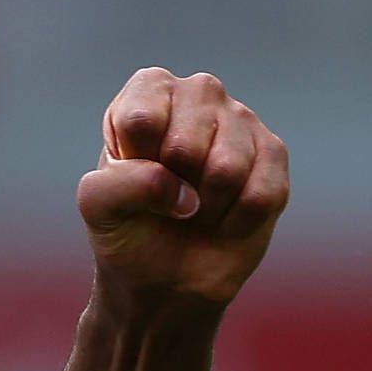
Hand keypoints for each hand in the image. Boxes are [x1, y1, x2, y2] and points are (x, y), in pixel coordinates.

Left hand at [82, 68, 288, 311]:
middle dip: (172, 189)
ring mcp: (241, 120)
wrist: (164, 278)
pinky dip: (235, 222)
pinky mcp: (273, 155)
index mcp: (149, 93)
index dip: (136, 164)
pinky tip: (224, 218)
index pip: (141, 118)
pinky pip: (261, 194)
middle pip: (185, 144)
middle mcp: (198, 95)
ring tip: (197, 208)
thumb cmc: (129, 231)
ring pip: (227, 170)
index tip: (132, 178)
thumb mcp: (98, 209)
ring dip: (206, 208)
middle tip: (168, 200)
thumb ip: (116, 185)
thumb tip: (177, 187)